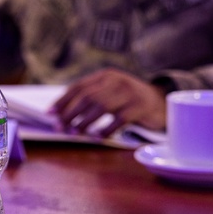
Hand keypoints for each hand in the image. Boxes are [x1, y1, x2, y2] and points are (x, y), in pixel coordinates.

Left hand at [52, 69, 166, 136]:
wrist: (162, 101)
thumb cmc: (129, 101)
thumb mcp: (110, 93)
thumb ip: (91, 97)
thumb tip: (62, 113)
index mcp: (105, 76)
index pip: (79, 87)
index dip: (63, 101)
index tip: (50, 114)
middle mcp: (117, 81)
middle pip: (87, 97)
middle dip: (70, 113)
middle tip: (60, 127)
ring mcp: (130, 92)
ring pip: (101, 106)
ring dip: (85, 121)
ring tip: (75, 133)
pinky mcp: (141, 106)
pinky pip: (120, 118)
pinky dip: (107, 128)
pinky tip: (98, 137)